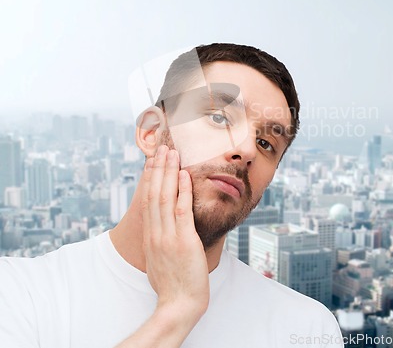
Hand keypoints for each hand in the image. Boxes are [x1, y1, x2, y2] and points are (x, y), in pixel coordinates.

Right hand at [142, 145, 208, 322]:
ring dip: (168, 173)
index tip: (152, 162)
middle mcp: (155, 233)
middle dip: (157, 169)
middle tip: (162, 148)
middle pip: (153, 194)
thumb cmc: (172, 285)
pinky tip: (184, 175)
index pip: (147, 201)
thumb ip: (159, 242)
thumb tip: (162, 231)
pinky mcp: (183, 241)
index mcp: (149, 237)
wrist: (179, 305)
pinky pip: (181, 210)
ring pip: (165, 197)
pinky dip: (182, 190)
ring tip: (171, 153)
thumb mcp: (158, 260)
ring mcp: (168, 236)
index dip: (149, 179)